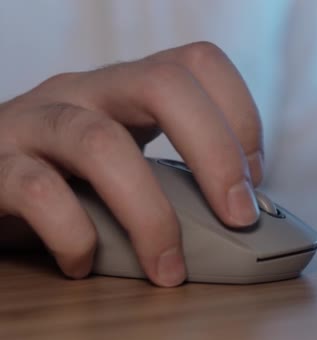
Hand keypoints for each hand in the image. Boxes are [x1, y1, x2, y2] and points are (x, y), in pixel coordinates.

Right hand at [0, 42, 263, 286]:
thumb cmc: (67, 178)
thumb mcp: (125, 161)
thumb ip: (172, 175)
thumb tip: (241, 213)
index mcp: (126, 89)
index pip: (197, 63)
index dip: (239, 114)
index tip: (252, 178)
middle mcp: (84, 92)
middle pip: (162, 85)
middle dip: (214, 153)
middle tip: (238, 217)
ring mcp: (36, 122)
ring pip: (100, 143)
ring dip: (150, 215)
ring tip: (169, 270)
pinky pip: (39, 191)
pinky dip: (75, 235)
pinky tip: (84, 264)